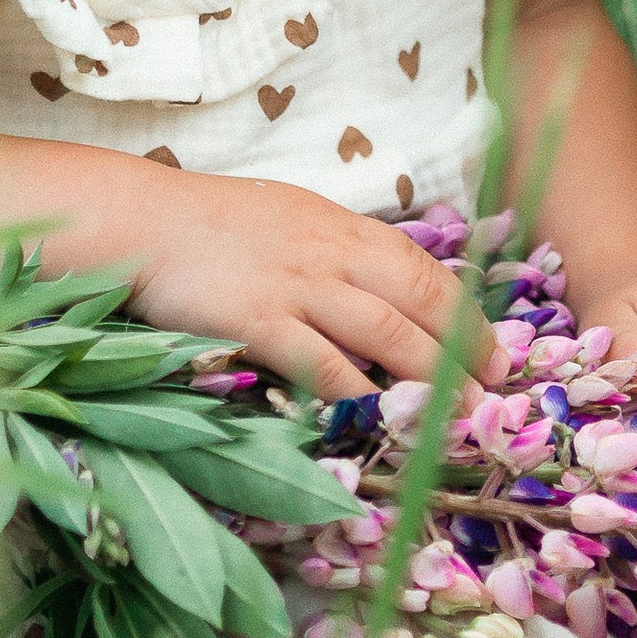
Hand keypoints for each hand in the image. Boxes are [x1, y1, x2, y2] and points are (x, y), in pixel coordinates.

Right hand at [95, 170, 490, 402]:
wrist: (142, 220)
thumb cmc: (212, 223)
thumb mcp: (288, 218)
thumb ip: (335, 250)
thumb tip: (381, 292)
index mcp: (342, 227)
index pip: (423, 271)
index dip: (466, 315)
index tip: (493, 351)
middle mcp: (332, 254)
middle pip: (419, 303)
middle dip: (465, 351)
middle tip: (494, 391)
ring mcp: (298, 288)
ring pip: (387, 336)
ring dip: (431, 380)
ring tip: (459, 417)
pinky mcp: (261, 321)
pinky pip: (323, 364)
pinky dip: (356, 394)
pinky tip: (378, 419)